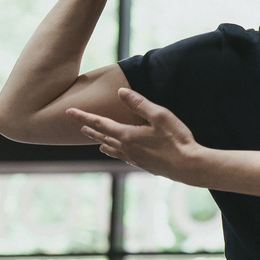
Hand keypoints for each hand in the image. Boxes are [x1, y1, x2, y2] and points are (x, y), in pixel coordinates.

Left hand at [67, 89, 204, 181]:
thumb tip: (121, 92)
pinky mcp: (145, 166)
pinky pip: (125, 158)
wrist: (189, 166)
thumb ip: (139, 103)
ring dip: (103, 143)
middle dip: (91, 131)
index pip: (100, 123)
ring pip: (113, 150)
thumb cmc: (177, 140)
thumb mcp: (160, 116)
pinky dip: (118, 153)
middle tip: (79, 127)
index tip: (69, 112)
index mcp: (128, 135)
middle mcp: (127, 149)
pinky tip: (121, 154)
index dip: (84, 117)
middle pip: (104, 138)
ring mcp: (135, 159)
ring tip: (98, 142)